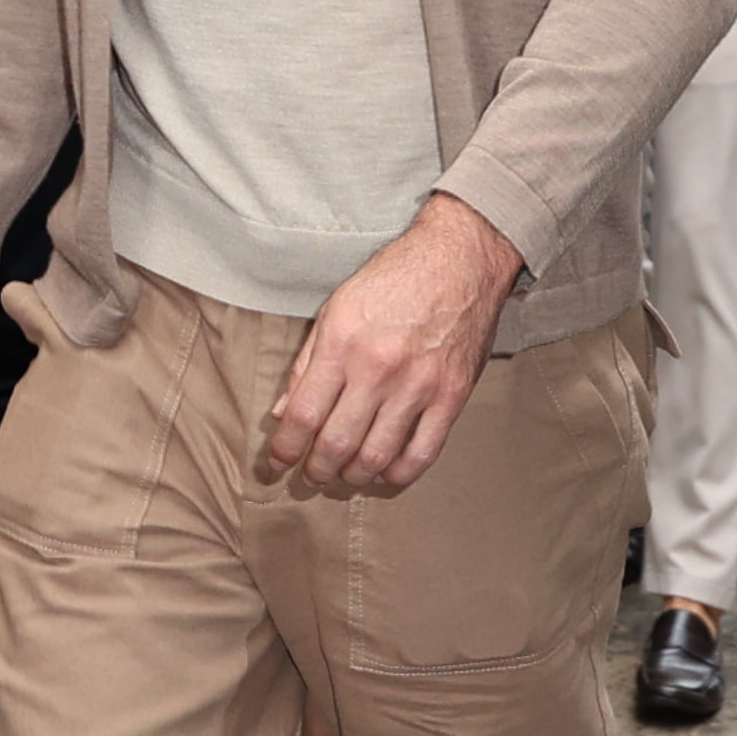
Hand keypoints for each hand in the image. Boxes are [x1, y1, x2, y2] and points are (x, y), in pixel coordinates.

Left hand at [269, 193, 522, 491]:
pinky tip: (385, 473)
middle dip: (316, 471)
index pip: (303, 415)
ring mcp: (418, 385)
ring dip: (353, 477)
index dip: (284, 449)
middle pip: (336, 443)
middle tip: (311, 476)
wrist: (459, 257)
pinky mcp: (452, 395)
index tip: (276, 464)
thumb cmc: (394, 277)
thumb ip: (307, 362)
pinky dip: (399, 475)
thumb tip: (282, 411)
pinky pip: (422, 453)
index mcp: (342, 342)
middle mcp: (377, 368)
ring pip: (376, 456)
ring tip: (344, 476)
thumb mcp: (337, 307)